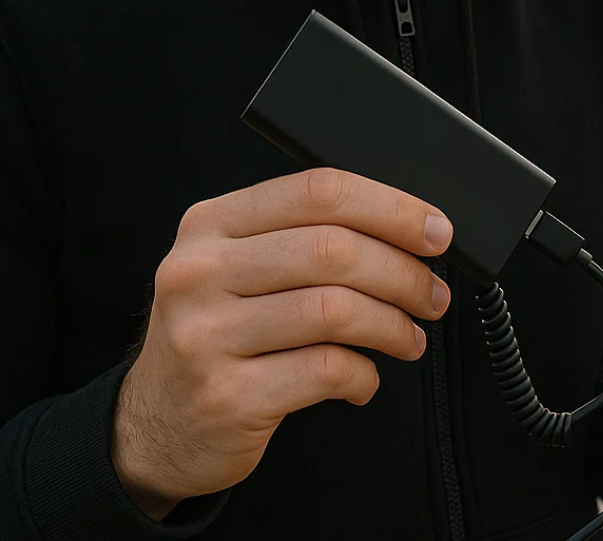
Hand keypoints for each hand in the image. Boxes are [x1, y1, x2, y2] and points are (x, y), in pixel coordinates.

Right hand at [111, 168, 452, 519]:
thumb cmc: (220, 330)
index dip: (392, 207)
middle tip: (433, 294)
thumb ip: (303, 236)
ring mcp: (206, 335)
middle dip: (404, 272)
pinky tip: (366, 378)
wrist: (155, 424)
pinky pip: (325, 370)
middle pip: (333, 249)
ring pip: (336, 310)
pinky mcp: (226, 396)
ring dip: (393, 324)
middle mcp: (200, 271)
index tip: (435, 231)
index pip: (318, 190)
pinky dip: (363, 373)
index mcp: (212, 222)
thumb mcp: (239, 266)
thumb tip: (411, 230)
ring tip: (410, 337)